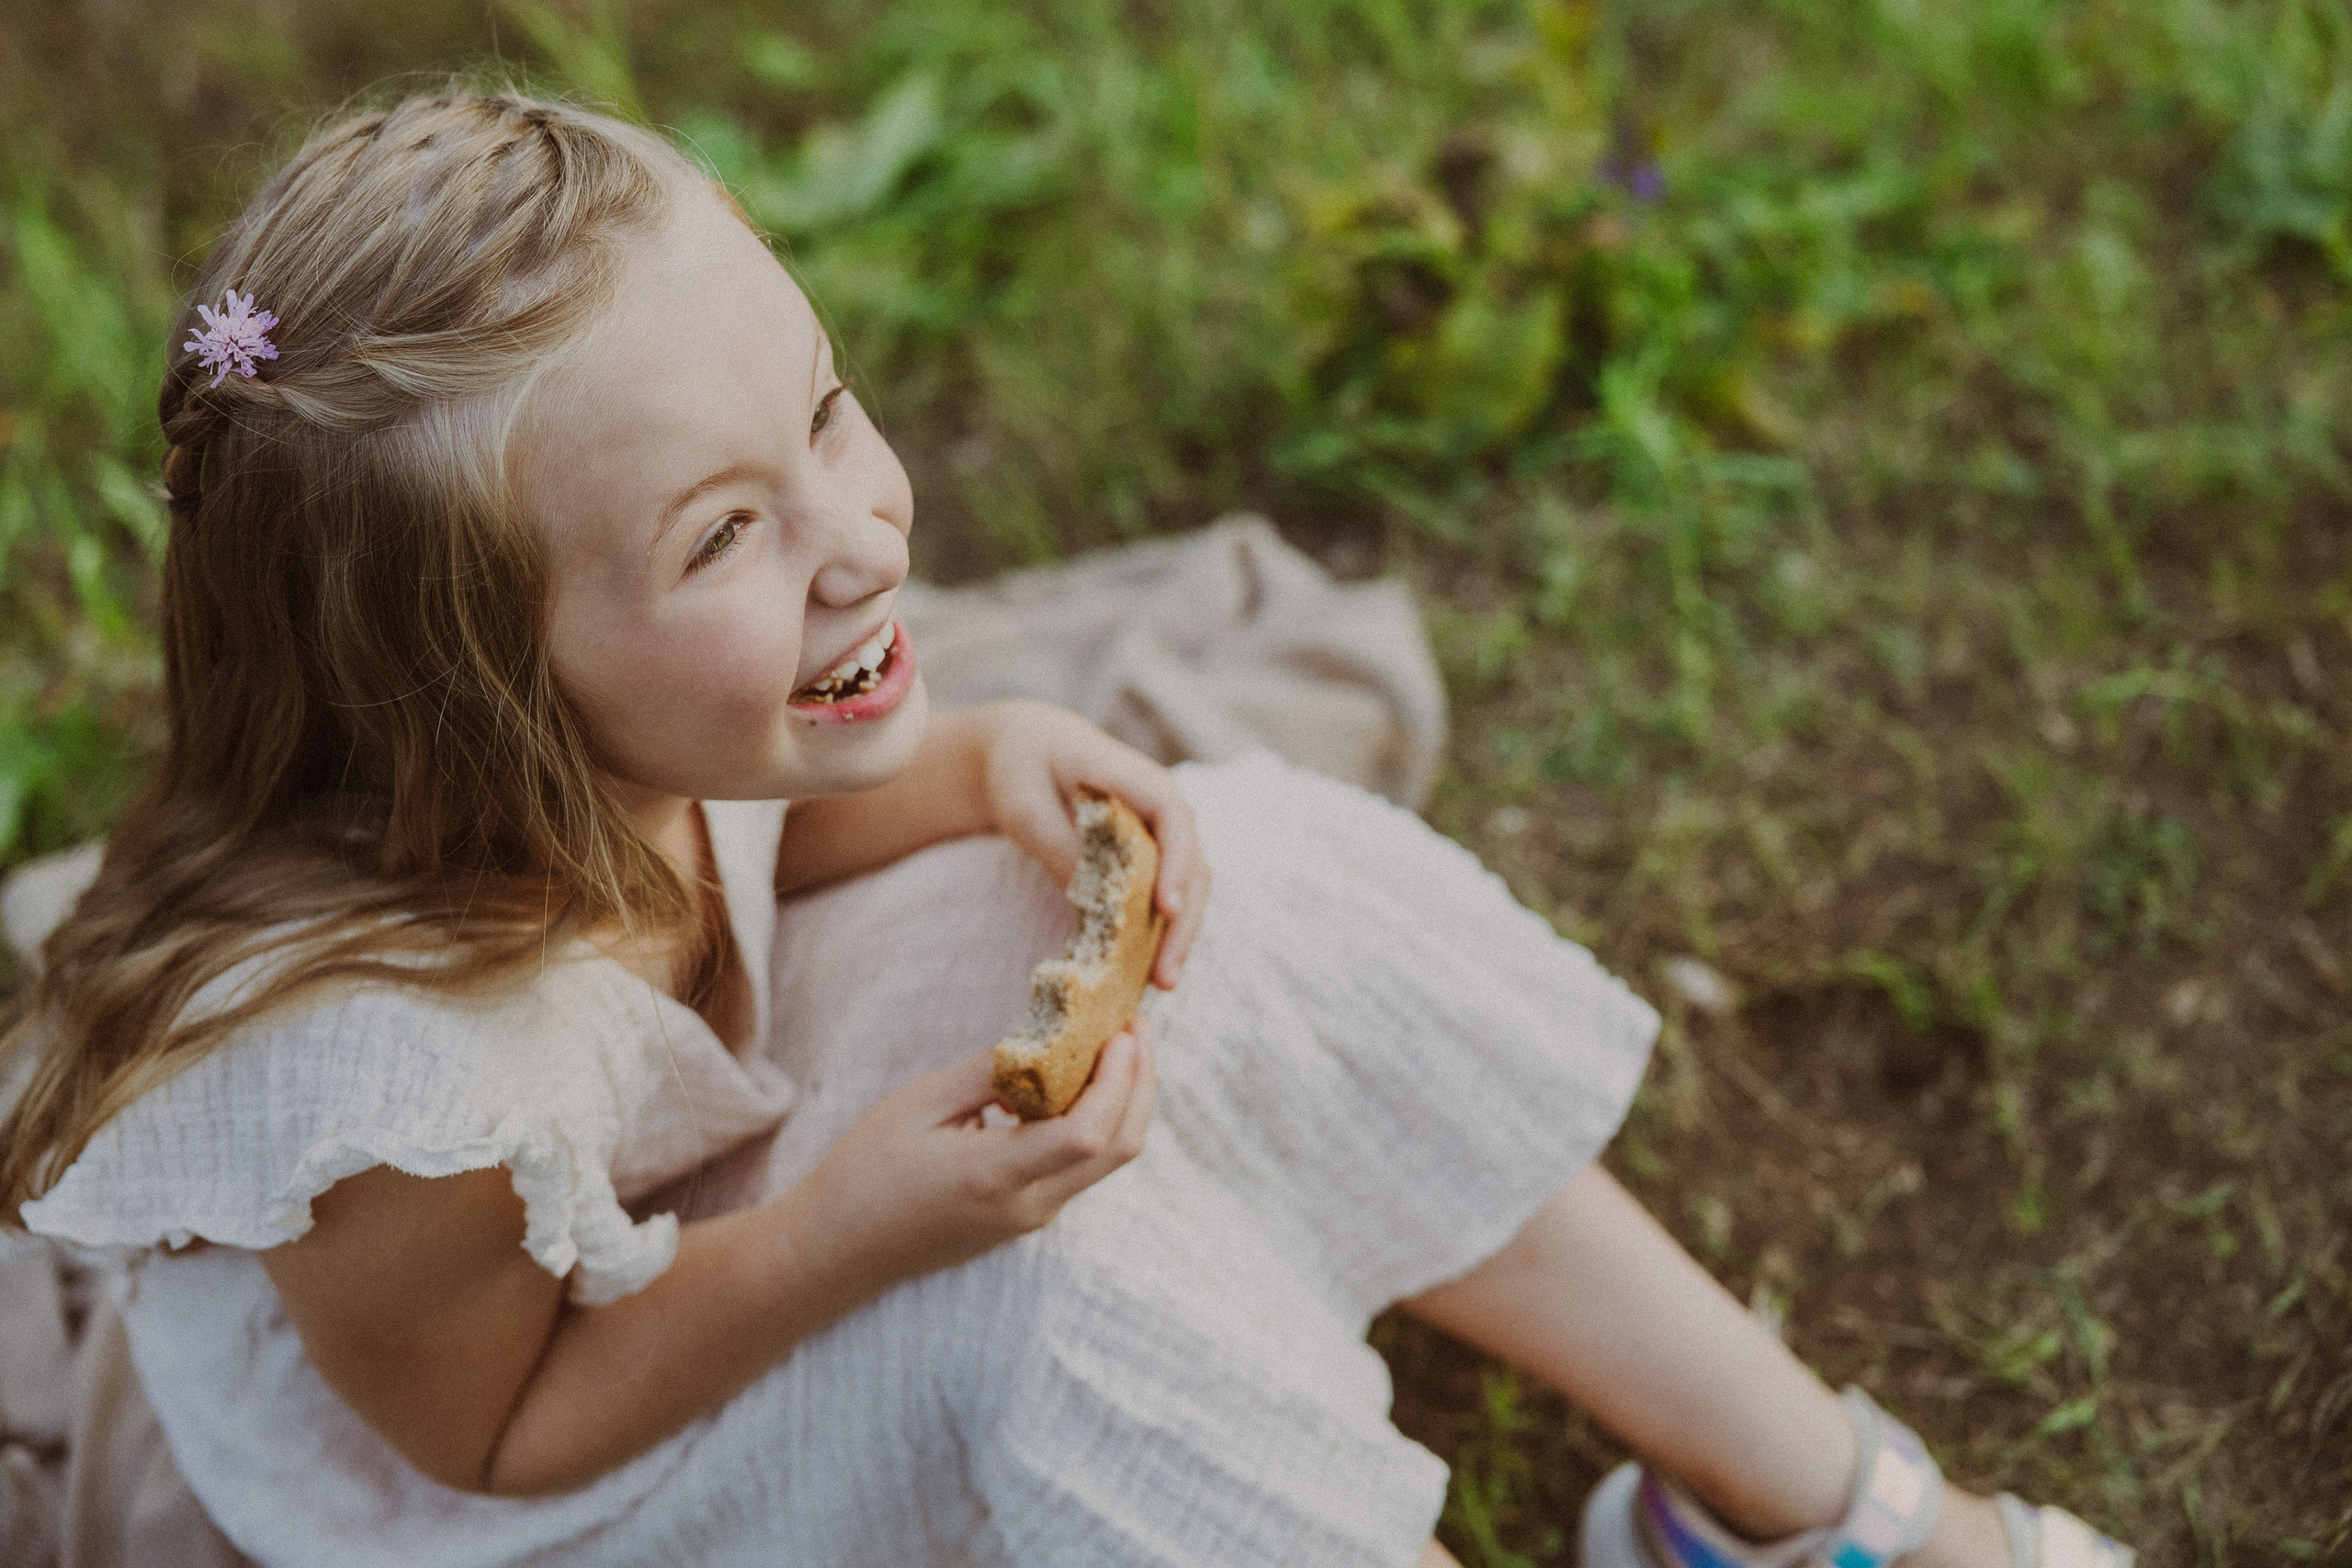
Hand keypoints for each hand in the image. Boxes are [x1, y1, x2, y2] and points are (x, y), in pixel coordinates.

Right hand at [796, 1022, 1157, 1295]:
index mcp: (996, 1177)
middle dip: (1140, 1083)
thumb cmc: (866, 1171)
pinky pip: (1081, 1167)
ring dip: (1124, 1101)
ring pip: (1107, 1161)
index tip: (1122, 1030)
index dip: (1118, 1078)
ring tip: (1116, 1045)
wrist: (838, 1249)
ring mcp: (1032, 1218)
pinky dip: (1096, 1120)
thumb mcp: (921, 1104)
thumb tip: (1048, 1040)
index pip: (1088, 1135)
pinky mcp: (1027, 1217)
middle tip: (1137, 1026)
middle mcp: (1028, 1207)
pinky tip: (1078, 1082)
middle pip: (1119, 1149)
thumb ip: (990, 1072)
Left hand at [970, 699, 1210, 989]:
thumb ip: (1059, 847)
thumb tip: (1093, 904)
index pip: (1174, 818)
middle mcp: (1161, 806)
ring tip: (1161, 983)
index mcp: (1136, 778)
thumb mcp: (1025, 806)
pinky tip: (1145, 969)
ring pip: (1187, 887)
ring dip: (1178, 935)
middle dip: (1184, 922)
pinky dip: (1159, 930)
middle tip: (1165, 976)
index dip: (1177, 863)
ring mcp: (1159, 833)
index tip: (1167, 908)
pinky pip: (1164, 894)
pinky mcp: (1147, 857)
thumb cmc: (1021, 767)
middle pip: (1193, 864)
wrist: (1023, 749)